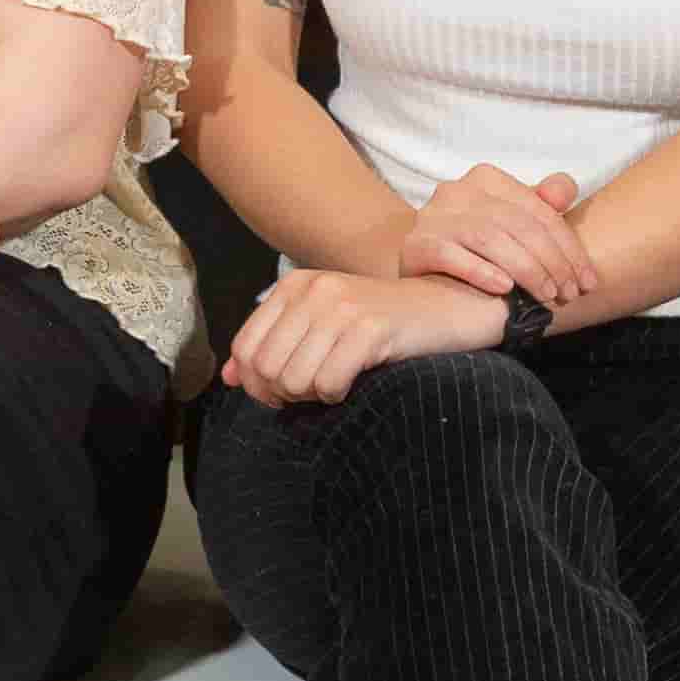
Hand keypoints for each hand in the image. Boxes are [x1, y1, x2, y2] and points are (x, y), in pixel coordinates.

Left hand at [223, 266, 506, 408]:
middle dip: (284, 394)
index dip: (256, 384)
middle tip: (314, 391)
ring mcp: (343, 307)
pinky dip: (337, 395)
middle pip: (265, 368)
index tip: (282, 394)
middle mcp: (313, 290)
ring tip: (337, 383)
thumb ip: (274, 346)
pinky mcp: (371, 328)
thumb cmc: (383, 324)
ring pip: (293, 379)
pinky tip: (354, 383)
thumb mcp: (322, 325)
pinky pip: (329, 383)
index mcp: (295, 285)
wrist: (449, 307)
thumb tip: (229, 379)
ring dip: (313, 395)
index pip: (245, 349)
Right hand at [396, 165, 596, 309]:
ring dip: (525, 270)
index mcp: (486, 179)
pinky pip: (451, 256)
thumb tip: (565, 189)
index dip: (569, 247)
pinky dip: (481, 271)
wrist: (419, 265)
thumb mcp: (511, 222)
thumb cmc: (475, 246)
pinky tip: (504, 289)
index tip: (587, 281)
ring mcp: (433, 216)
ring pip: (490, 238)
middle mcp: (457, 190)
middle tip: (569, 293)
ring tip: (545, 296)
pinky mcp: (416, 245)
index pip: (539, 210)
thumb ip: (540, 206)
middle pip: (518, 224)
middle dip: (552, 262)